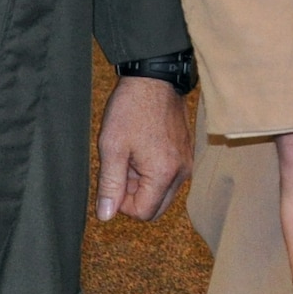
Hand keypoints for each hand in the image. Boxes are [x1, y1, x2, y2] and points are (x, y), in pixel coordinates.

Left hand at [96, 75, 193, 222]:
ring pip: (163, 193)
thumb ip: (110, 185)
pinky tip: (141, 150)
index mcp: (164, 173)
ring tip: (131, 157)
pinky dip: (154, 172)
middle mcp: (182, 172)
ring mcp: (186, 161)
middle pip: (156, 208)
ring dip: (144, 185)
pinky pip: (170, 176)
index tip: (114, 180)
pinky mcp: (186, 152)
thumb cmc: (132, 109)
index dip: (123, 204)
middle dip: (135, 197)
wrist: (154, 78)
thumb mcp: (112, 147)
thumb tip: (106, 215)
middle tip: (121, 171)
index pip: (144, 213)